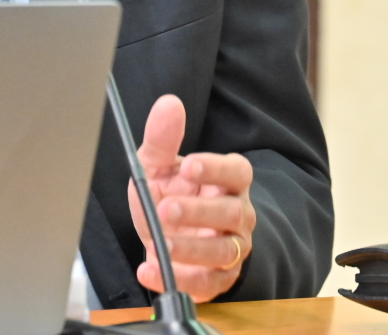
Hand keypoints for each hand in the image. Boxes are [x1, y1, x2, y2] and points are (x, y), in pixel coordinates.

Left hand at [127, 94, 255, 301]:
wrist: (166, 237)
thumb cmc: (170, 194)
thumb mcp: (159, 164)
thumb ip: (163, 138)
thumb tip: (168, 104)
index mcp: (229, 181)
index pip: (236, 172)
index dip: (215, 169)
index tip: (189, 165)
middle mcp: (237, 214)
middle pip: (231, 213)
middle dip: (198, 211)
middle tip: (167, 208)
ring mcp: (231, 249)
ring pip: (223, 252)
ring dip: (191, 249)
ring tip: (160, 243)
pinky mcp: (218, 279)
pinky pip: (206, 283)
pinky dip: (178, 279)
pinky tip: (149, 270)